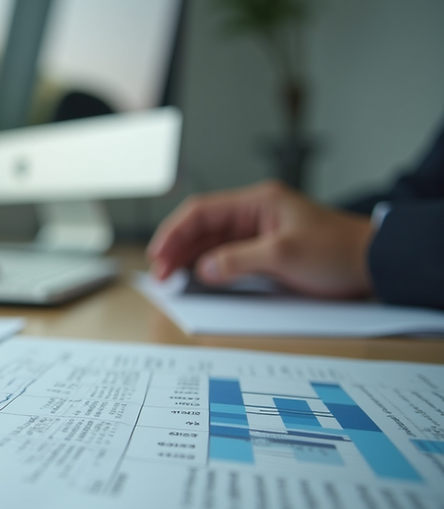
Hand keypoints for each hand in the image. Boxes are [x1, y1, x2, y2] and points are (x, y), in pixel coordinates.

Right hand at [147, 180, 375, 298]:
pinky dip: (208, 268)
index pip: (202, 211)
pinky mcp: (263, 251)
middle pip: (201, 227)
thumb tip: (205, 270)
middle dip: (176, 249)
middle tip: (161, 274)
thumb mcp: (285, 255)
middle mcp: (253, 214)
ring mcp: (257, 233)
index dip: (174, 232)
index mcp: (257, 202)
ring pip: (210, 243)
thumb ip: (240, 261)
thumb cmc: (339, 251)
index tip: (159, 254)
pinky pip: (225, 256)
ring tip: (171, 279)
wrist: (375, 263)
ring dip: (189, 260)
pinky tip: (196, 279)